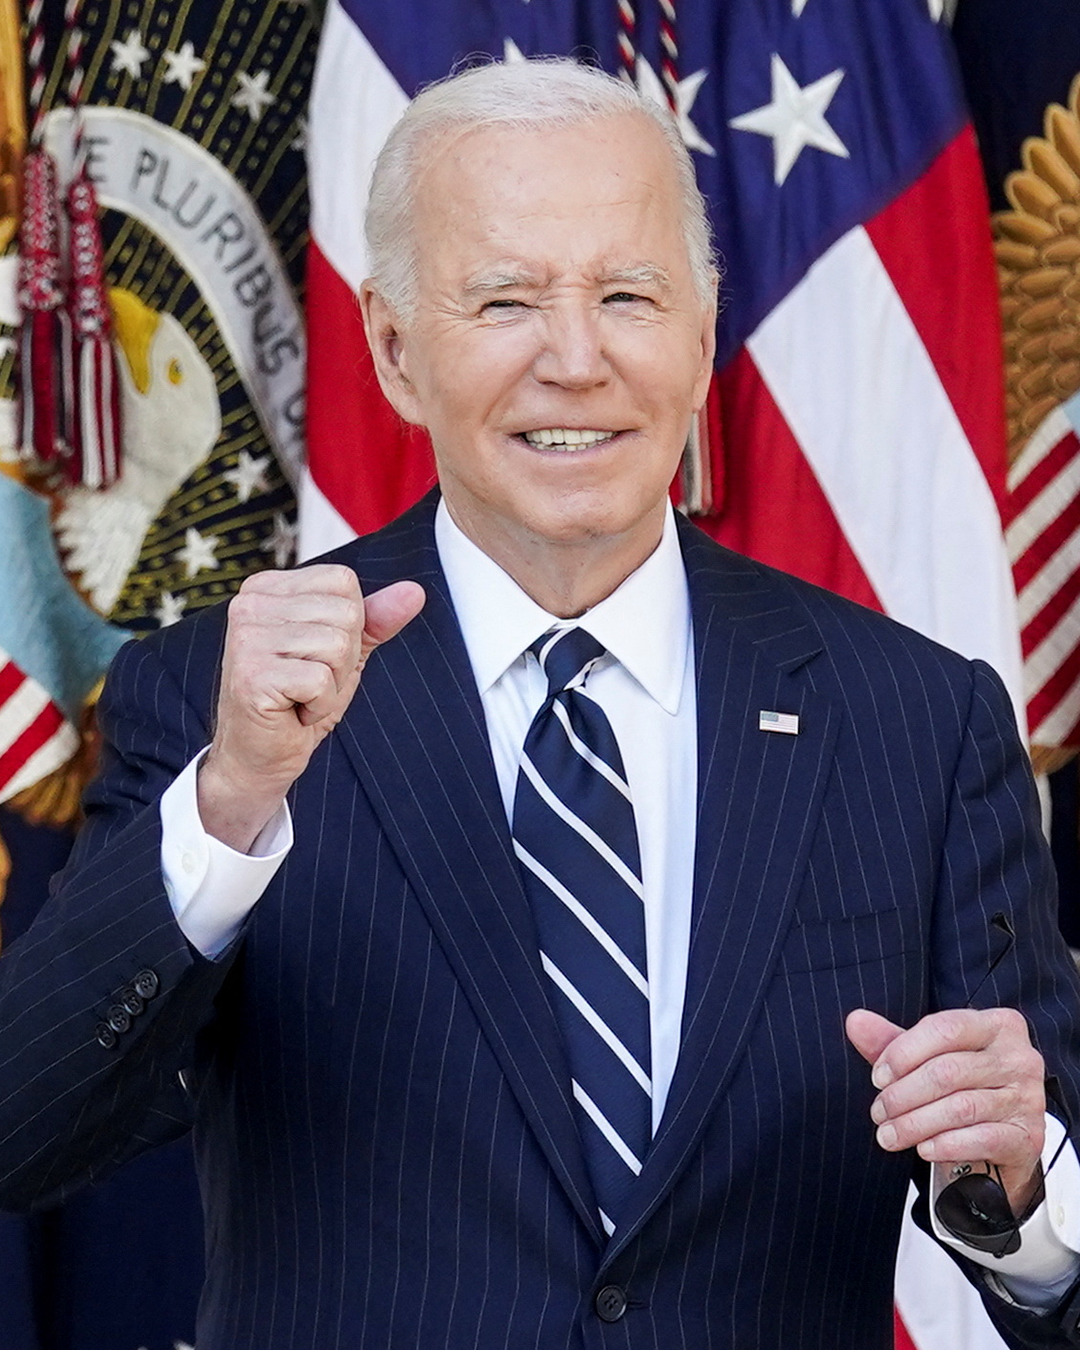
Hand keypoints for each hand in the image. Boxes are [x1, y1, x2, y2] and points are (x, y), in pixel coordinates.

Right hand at [198, 566, 424, 850]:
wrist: (259, 756)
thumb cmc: (298, 700)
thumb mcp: (345, 653)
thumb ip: (376, 619)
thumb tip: (414, 591)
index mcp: (267, 588)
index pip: (343, 582)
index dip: (349, 626)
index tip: (316, 655)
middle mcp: (249, 604)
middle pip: (346, 614)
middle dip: (344, 659)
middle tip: (308, 682)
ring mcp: (246, 638)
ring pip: (338, 646)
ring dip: (332, 684)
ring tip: (301, 697)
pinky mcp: (252, 675)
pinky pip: (321, 680)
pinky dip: (320, 706)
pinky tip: (294, 713)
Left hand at [846, 1007, 1045, 1216]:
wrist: (1000, 1140)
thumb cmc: (961, 1087)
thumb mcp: (927, 1058)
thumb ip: (893, 1041)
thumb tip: (855, 1021)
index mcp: (996, 1025)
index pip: (945, 1028)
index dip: (903, 1052)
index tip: (877, 1077)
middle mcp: (1020, 1057)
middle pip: (948, 1071)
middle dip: (903, 1095)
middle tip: (878, 1112)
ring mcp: (1028, 1098)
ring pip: (961, 1107)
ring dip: (915, 1124)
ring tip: (889, 1135)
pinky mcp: (1029, 1136)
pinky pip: (982, 1139)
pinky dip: (945, 1144)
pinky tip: (923, 1148)